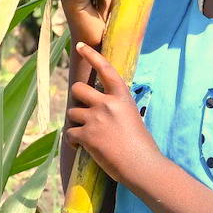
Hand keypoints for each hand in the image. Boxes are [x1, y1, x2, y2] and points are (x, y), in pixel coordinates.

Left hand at [64, 43, 155, 183]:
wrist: (142, 166)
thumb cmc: (141, 145)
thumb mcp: (132, 117)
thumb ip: (116, 107)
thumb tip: (98, 107)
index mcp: (122, 97)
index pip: (105, 69)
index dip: (92, 56)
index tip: (80, 46)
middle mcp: (107, 103)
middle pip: (78, 89)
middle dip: (77, 100)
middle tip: (84, 112)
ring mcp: (96, 119)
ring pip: (72, 113)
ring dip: (76, 123)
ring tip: (89, 136)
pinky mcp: (87, 136)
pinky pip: (70, 133)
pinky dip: (73, 141)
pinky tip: (83, 148)